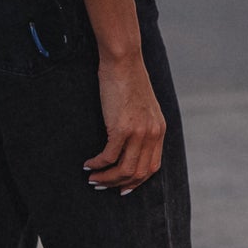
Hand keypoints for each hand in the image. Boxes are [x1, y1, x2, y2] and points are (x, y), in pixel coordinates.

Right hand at [85, 52, 164, 194]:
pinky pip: (109, 157)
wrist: (123, 60)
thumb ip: (142, 124)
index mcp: (159, 130)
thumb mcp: (144, 105)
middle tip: (102, 186)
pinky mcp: (121, 128)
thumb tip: (130, 142)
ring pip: (124, 170)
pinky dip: (97, 165)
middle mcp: (152, 134)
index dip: (137, 181)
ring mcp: (138, 132)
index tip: (123, 187)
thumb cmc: (128, 79)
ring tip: (93, 179)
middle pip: (138, 173)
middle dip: (118, 184)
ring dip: (106, 178)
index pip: (152, 166)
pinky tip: (88, 164)